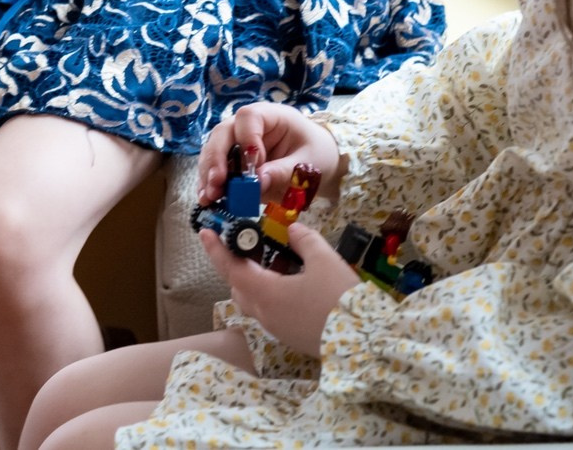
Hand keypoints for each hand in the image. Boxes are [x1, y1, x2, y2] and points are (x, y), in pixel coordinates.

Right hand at [197, 102, 341, 204]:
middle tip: (216, 184)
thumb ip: (284, 171)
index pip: (248, 117)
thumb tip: (258, 182)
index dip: (245, 139)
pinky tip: (208, 199)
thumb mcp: (308, 164)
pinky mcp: (234, 161)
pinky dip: (211, 183)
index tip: (251, 167)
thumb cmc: (318, 154)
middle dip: (216, 159)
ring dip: (208, 174)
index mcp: (271, 116)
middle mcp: (248, 125)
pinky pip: (217, 168)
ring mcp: (238, 142)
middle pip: (223, 133)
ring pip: (214, 151)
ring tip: (208, 196)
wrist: (320, 163)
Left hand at [200, 223, 358, 357]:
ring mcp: (277, 329)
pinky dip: (270, 294)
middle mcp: (265, 314)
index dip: (216, 249)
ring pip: (254, 301)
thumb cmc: (341, 299)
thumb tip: (292, 230)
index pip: (231, 268)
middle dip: (237, 265)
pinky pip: (270, 312)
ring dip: (255, 281)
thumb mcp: (325, 260)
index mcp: (265, 294)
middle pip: (239, 287)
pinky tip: (290, 282)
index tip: (205, 232)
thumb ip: (304, 240)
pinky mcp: (291, 337)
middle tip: (246, 244)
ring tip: (272, 261)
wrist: (367, 344)